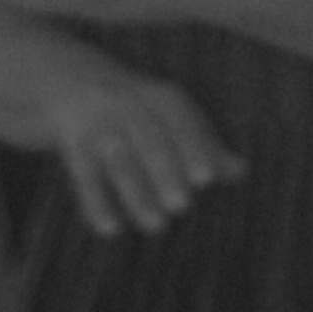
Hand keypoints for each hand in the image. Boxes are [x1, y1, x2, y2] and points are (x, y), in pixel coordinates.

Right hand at [53, 66, 244, 239]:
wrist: (71, 81)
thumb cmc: (138, 110)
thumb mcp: (170, 117)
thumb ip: (203, 144)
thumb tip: (241, 171)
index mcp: (162, 98)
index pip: (181, 122)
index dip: (194, 149)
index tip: (208, 180)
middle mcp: (130, 106)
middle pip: (150, 141)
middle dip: (165, 172)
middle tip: (182, 206)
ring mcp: (100, 126)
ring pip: (120, 163)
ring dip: (137, 195)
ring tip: (157, 227)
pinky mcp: (74, 146)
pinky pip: (85, 178)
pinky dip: (97, 204)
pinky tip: (111, 231)